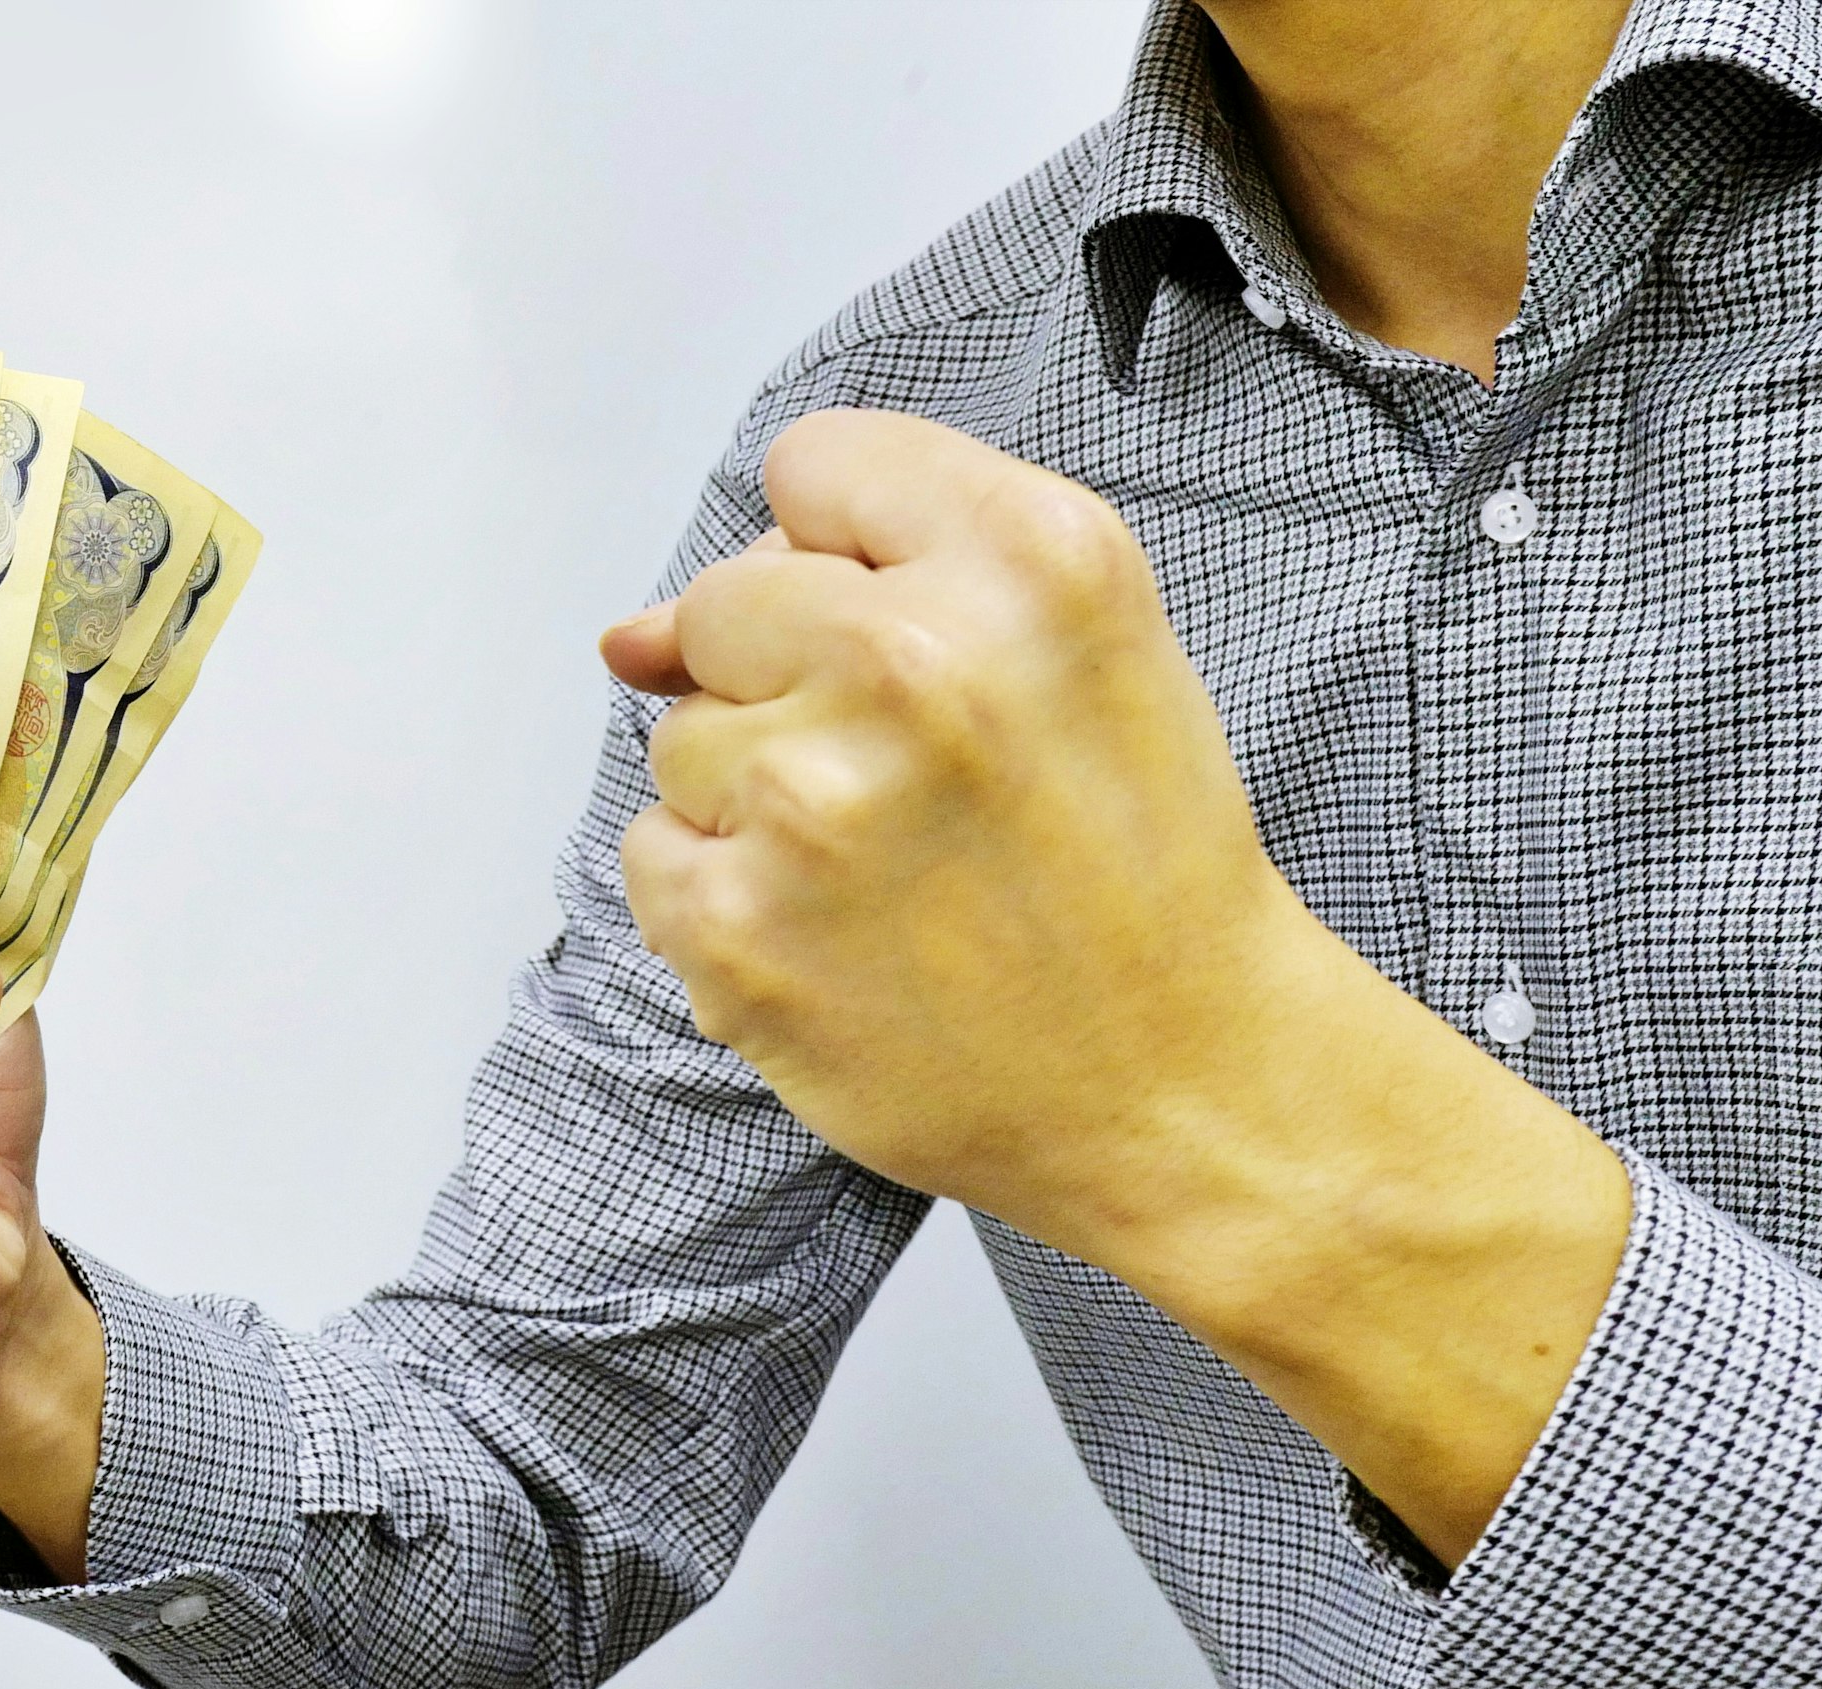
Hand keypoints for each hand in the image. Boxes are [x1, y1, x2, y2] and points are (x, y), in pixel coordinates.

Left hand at [600, 410, 1628, 1560]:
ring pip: (682, 738)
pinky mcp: (743, 931)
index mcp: (1030, 557)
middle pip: (727, 600)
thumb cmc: (1138, 871)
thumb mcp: (1081, 654)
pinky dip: (720, 903)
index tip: (906, 642)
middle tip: (915, 790)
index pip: (815, 466)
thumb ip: (870, 579)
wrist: (1191, 1089)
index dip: (844, 558)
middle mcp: (918, 658)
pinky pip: (652, 859)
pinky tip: (837, 941)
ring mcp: (815, 800)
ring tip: (889, 876)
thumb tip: (629, 634)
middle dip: (790, 684)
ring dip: (755, 803)